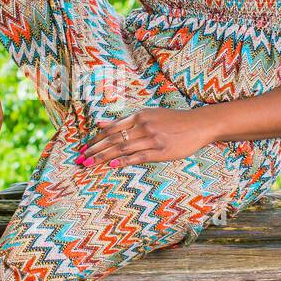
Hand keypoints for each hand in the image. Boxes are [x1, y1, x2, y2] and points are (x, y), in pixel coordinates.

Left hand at [75, 108, 210, 168]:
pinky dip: (123, 161)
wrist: (199, 125)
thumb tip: (100, 123)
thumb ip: (125, 121)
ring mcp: (152, 139)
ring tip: (90, 164)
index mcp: (139, 116)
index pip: (112, 128)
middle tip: (81, 158)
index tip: (84, 147)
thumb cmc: (173, 121)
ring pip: (122, 148)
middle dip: (95, 149)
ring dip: (103, 157)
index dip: (96, 139)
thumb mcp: (149, 115)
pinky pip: (137, 157)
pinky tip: (111, 165)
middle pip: (113, 139)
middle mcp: (143, 126)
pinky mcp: (160, 151)